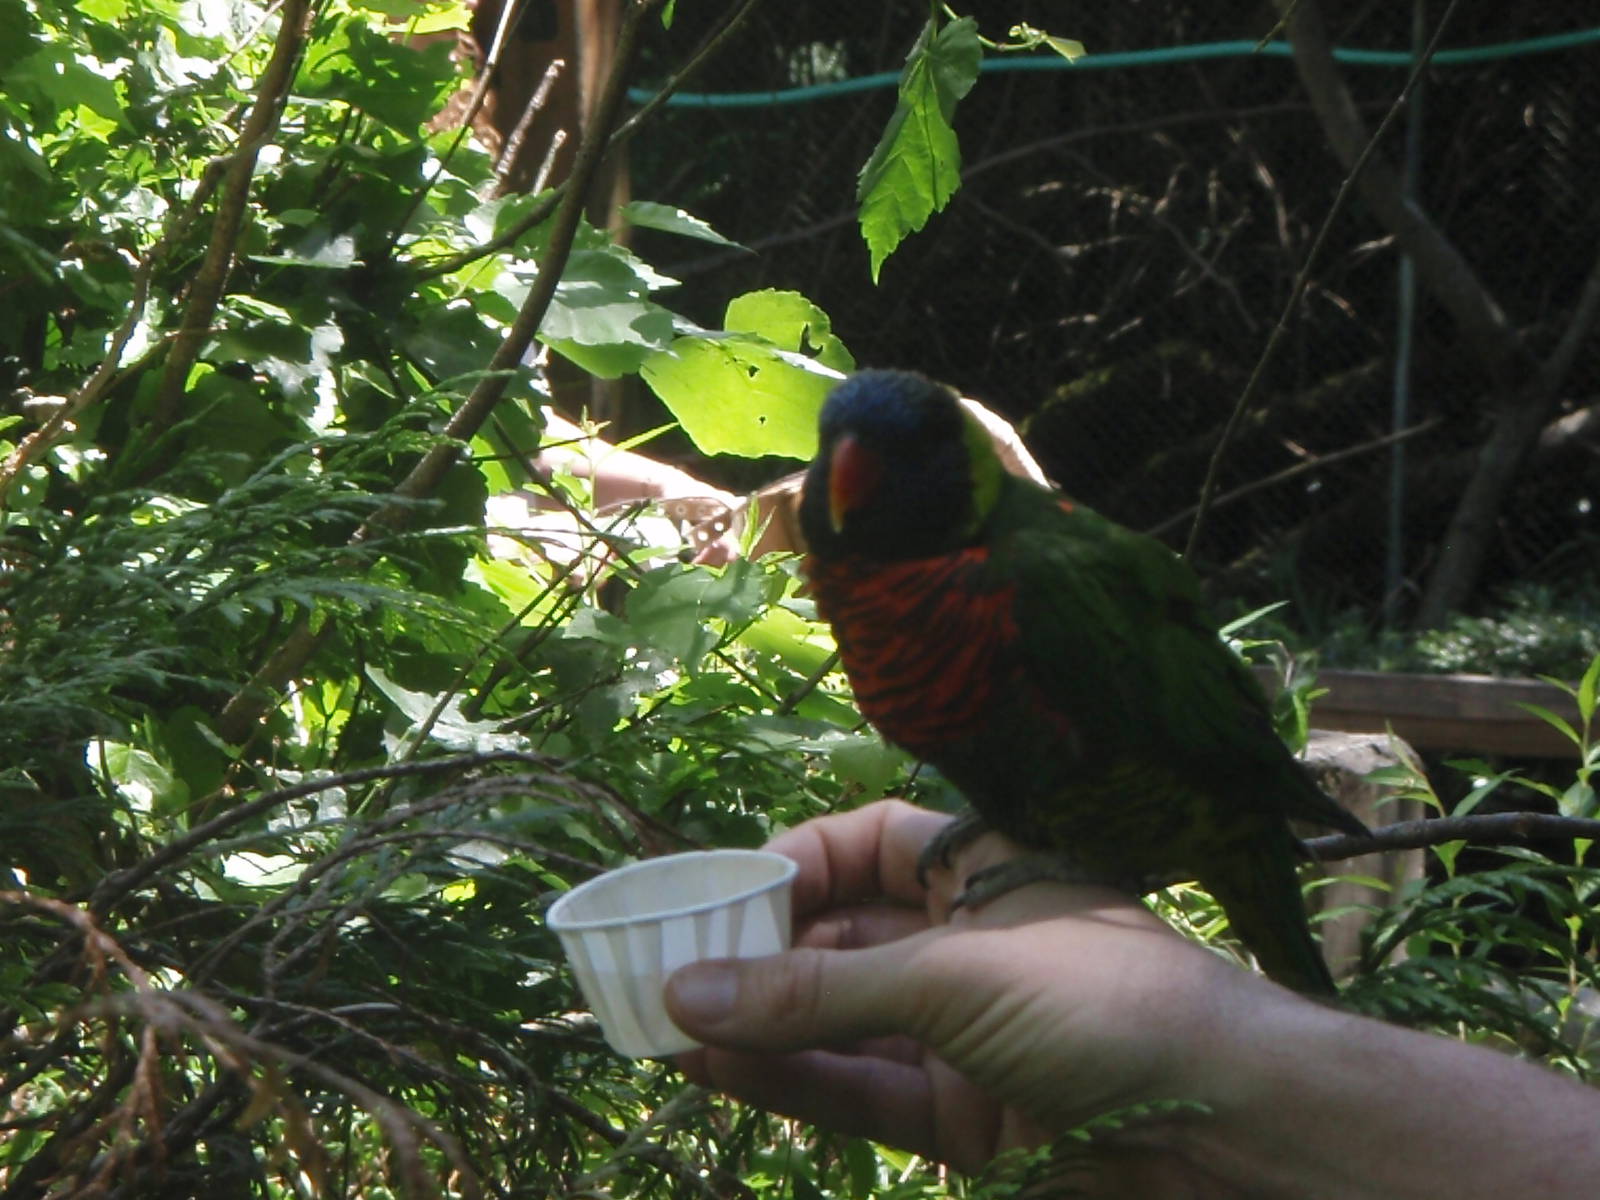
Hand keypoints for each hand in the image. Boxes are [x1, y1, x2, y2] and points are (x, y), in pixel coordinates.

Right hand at [666, 800, 1258, 1178]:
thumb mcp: (952, 979)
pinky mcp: (961, 1118)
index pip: (870, 842)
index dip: (799, 860)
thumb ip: (818, 994)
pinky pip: (858, 1089)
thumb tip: (687, 990)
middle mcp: (968, 944)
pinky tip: (718, 1068)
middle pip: (841, 938)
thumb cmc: (1106, 1004)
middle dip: (759, 954)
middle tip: (669, 966)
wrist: (1227, 1130)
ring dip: (758, 1025)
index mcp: (985, 870)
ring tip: (665, 1023)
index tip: (726, 892)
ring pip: (839, 1022)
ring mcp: (963, 1034)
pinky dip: (790, 1082)